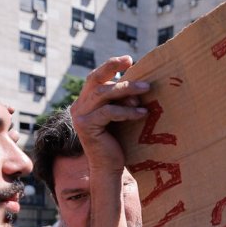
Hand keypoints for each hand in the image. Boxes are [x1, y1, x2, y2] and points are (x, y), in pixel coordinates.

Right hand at [69, 55, 149, 173]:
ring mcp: (80, 117)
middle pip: (95, 80)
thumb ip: (122, 101)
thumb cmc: (118, 142)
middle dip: (113, 68)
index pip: (95, 77)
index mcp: (85, 102)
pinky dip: (127, 111)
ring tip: (146, 89)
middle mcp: (79, 106)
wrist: (109, 167)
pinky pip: (109, 112)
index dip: (110, 66)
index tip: (128, 59)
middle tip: (133, 63)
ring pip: (103, 94)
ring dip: (126, 89)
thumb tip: (141, 85)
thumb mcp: (119, 116)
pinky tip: (142, 112)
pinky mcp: (87, 127)